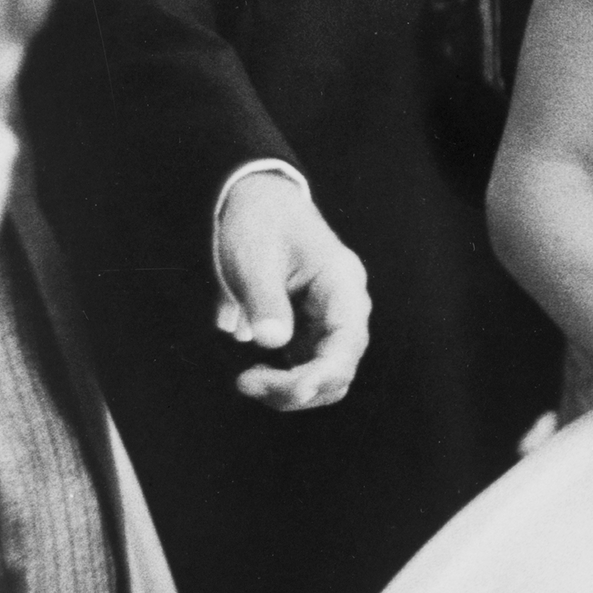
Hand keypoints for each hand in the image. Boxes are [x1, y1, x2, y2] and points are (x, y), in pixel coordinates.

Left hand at [215, 173, 370, 409]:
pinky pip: (306, 369)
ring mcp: (328, 322)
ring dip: (290, 390)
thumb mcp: (255, 258)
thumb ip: (265, 300)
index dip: (324, 373)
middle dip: (298, 387)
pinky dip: (283, 382)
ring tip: (246, 382)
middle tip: (246, 382)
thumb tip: (272, 342)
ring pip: (324, 376)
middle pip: (339, 368)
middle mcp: (344, 307)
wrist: (255, 202)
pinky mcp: (309, 331)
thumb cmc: (259, 223)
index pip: (347, 341)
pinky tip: (252, 376)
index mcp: (342, 283)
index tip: (293, 389)